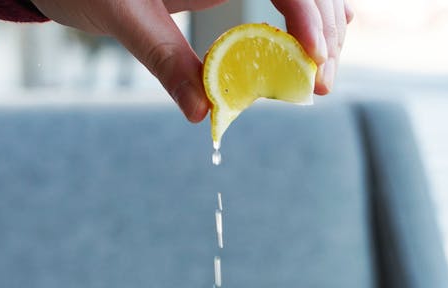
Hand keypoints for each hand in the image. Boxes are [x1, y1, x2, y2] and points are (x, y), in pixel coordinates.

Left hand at [26, 0, 352, 122]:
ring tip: (319, 73)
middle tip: (321, 83)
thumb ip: (165, 61)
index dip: (309, 13)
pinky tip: (323, 39)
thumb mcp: (123, 18)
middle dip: (324, 29)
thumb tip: (202, 112)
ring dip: (322, 25)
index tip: (314, 57)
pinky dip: (307, 13)